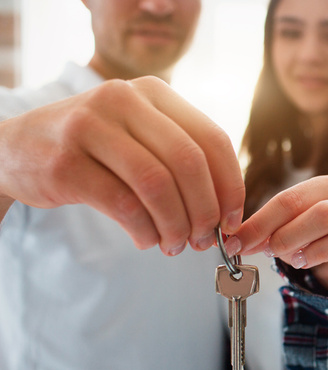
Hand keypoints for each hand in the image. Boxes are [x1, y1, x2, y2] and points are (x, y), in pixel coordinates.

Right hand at [0, 76, 244, 254]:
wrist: (15, 148)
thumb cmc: (93, 148)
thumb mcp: (139, 135)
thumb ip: (179, 159)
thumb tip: (225, 210)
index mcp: (153, 92)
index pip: (212, 139)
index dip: (230, 185)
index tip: (232, 219)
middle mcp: (123, 100)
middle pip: (189, 162)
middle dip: (205, 210)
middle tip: (205, 239)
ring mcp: (90, 127)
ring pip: (157, 185)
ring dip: (176, 225)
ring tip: (176, 244)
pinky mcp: (66, 163)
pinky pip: (123, 204)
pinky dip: (145, 230)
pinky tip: (148, 240)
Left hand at [228, 175, 327, 290]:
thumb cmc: (313, 240)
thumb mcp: (284, 233)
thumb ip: (262, 233)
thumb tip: (232, 240)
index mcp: (325, 187)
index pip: (290, 199)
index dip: (261, 224)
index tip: (237, 244)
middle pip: (323, 213)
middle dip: (291, 235)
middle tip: (273, 253)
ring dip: (324, 249)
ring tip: (303, 262)